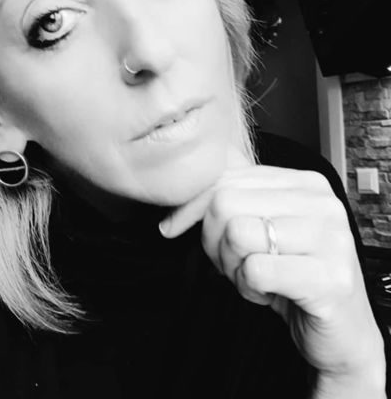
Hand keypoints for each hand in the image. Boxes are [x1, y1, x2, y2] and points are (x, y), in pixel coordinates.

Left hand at [159, 154, 385, 390]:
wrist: (341, 333)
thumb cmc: (290, 275)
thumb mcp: (255, 229)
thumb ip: (223, 205)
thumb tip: (168, 218)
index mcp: (304, 183)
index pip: (225, 177)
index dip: (191, 207)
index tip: (174, 228)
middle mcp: (322, 203)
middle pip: (225, 203)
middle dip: (213, 241)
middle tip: (232, 264)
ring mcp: (332, 239)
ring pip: (237, 234)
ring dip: (232, 267)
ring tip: (255, 278)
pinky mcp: (331, 279)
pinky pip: (255, 270)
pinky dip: (248, 288)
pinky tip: (268, 294)